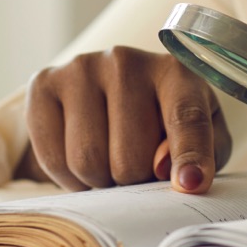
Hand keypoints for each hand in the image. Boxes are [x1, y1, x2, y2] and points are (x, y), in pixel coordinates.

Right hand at [19, 46, 230, 193]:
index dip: (190, 154)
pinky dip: (69, 178)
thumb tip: (167, 170)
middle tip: (136, 171)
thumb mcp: (202, 137)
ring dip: (100, 181)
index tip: (191, 185)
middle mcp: (126, 61)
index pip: (186, 118)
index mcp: (176, 73)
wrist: (111, 96)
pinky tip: (82, 161)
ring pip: (87, 161)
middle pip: (129, 159)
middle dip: (134, 181)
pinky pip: (52, 158)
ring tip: (110, 164)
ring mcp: (81, 68)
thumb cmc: (165, 123)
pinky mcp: (44, 84)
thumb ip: (202, 154)